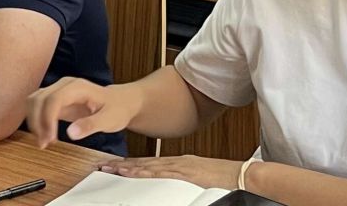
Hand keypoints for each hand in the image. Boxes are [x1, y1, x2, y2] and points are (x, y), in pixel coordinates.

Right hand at [27, 77, 139, 145]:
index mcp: (77, 87)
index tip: (50, 138)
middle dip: (38, 122)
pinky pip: (38, 106)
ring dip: (34, 121)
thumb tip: (71, 134)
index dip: (47, 118)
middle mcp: (64, 85)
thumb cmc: (116, 108)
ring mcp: (58, 91)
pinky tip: (43, 135)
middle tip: (44, 143)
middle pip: (39, 99)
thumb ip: (90, 126)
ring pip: (34, 101)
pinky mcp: (55, 99)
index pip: (54, 99)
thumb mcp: (110, 120)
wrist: (119, 102)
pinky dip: (36, 120)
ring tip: (43, 141)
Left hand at [100, 155, 244, 188]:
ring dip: (128, 167)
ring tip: (111, 169)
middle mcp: (177, 162)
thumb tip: (174, 184)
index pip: (150, 163)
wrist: (241, 175)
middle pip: (145, 163)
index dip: (132, 164)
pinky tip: (132, 172)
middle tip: (105, 166)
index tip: (116, 166)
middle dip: (124, 165)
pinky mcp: (185, 172)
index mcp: (180, 163)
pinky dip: (144, 171)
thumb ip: (184, 179)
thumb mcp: (199, 178)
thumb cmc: (224, 179)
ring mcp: (180, 166)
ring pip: (148, 166)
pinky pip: (160, 172)